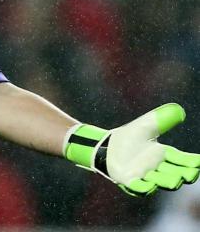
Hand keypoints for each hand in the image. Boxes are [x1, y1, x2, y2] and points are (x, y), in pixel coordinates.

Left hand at [65, 103, 199, 195]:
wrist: (108, 145)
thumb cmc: (130, 137)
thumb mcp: (147, 126)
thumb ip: (162, 119)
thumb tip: (179, 110)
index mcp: (164, 155)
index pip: (182, 159)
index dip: (192, 162)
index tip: (199, 162)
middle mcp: (157, 168)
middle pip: (174, 173)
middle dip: (183, 174)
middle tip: (190, 173)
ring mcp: (144, 176)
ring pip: (159, 182)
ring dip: (167, 182)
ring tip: (175, 180)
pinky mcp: (129, 181)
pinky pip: (138, 187)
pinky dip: (143, 188)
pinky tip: (148, 187)